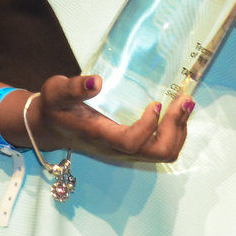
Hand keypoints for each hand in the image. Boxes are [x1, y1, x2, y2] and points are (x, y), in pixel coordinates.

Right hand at [24, 73, 194, 167]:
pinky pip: (160, 149)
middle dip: (175, 128)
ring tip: (185, 105)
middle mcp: (116, 149)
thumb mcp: (56, 91)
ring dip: (178, 131)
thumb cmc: (55, 107)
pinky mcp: (131, 149)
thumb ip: (74, 87)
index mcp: (100, 136)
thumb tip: (96, 81)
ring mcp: (125, 152)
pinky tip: (175, 113)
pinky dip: (174, 133)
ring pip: (162, 154)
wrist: (50, 127)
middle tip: (184, 101)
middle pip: (156, 153)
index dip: (148, 127)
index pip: (131, 142)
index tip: (155, 103)